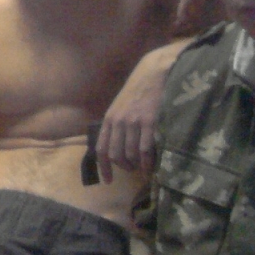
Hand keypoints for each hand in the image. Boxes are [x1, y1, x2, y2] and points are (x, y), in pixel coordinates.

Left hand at [97, 46, 173, 180]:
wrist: (154, 73)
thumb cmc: (138, 91)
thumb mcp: (120, 107)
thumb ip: (116, 125)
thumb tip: (116, 149)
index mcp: (109, 119)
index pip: (101, 149)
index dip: (104, 168)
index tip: (108, 181)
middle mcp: (118, 122)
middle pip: (115, 155)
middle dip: (124, 167)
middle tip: (133, 169)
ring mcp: (133, 122)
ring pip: (131, 155)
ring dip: (137, 166)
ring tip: (144, 167)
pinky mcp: (149, 122)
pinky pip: (145, 150)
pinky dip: (148, 162)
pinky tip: (152, 166)